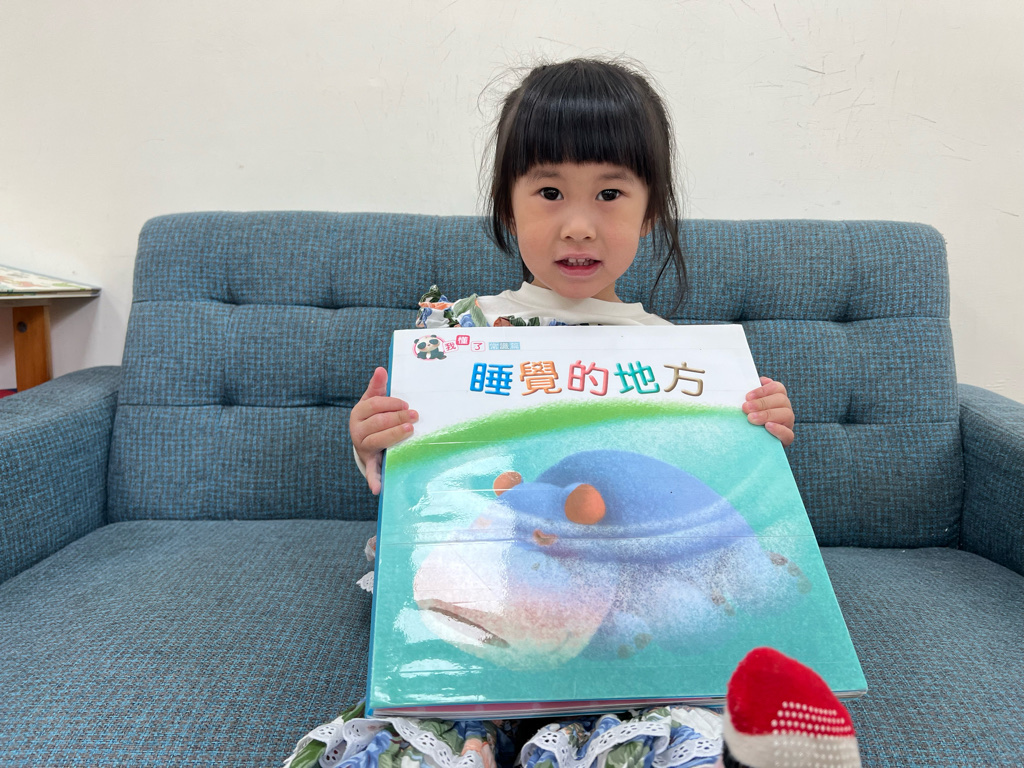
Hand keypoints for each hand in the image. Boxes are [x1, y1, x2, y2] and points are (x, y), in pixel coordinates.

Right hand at [350, 367, 417, 494]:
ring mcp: (362, 446)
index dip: (391, 404)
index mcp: (358, 412)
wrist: (365, 440)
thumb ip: (377, 387)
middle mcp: (357, 430)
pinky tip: (378, 489)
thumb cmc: (374, 416)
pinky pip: (370, 471)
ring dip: (393, 436)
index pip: (374, 405)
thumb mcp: (373, 400)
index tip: (407, 404)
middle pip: (378, 422)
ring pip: (377, 440)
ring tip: (410, 431)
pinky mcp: (369, 461)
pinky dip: (373, 480)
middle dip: (397, 418)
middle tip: (416, 416)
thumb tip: (381, 369)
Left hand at [742, 376, 794, 446]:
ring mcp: (788, 423)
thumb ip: (750, 396)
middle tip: (745, 408)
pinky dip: (778, 429)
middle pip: (781, 400)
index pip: (777, 388)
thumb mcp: (749, 406)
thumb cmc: (749, 420)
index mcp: (778, 398)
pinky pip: (788, 434)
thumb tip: (750, 383)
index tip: (748, 396)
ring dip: (767, 415)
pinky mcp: (787, 438)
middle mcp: (785, 409)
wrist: (752, 442)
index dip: (763, 390)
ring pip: (786, 414)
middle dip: (761, 403)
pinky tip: (767, 427)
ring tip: (751, 418)